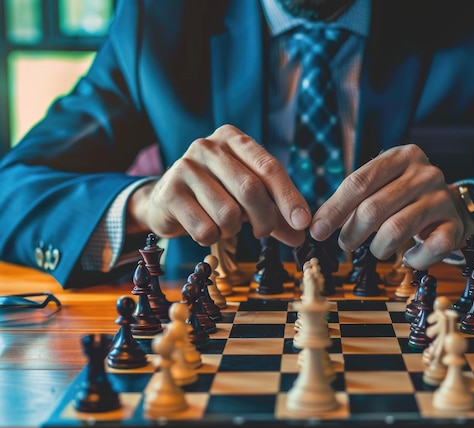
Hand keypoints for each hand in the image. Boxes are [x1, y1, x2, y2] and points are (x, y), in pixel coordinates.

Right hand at [127, 125, 310, 246]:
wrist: (167, 201)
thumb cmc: (216, 195)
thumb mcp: (249, 198)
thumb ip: (276, 213)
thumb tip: (301, 235)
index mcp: (234, 140)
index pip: (269, 167)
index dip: (289, 197)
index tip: (303, 222)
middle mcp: (208, 147)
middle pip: (251, 189)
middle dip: (265, 219)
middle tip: (263, 232)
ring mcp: (185, 167)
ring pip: (228, 213)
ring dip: (233, 230)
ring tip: (225, 225)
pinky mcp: (170, 193)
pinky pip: (205, 228)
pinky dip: (212, 238)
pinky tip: (205, 229)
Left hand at [309, 144, 473, 268]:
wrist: (450, 205)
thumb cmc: (404, 196)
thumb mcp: (379, 186)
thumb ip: (351, 199)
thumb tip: (318, 225)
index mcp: (401, 156)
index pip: (358, 183)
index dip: (334, 210)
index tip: (317, 231)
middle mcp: (424, 173)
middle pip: (374, 208)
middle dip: (352, 232)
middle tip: (345, 244)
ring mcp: (442, 198)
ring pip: (396, 230)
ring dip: (377, 248)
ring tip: (375, 250)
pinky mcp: (455, 225)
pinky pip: (429, 249)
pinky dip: (413, 259)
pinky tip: (407, 257)